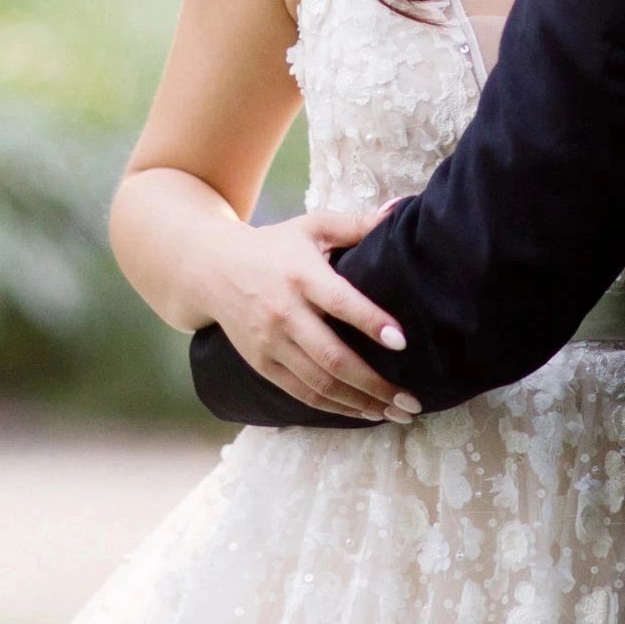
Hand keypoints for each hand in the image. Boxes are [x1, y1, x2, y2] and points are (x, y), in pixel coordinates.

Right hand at [207, 206, 418, 423]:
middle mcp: (284, 313)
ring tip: (396, 414)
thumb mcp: (312, 227)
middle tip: (412, 401)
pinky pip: (302, 394)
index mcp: (300, 275)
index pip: (339, 303)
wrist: (212, 269)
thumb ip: (356, 224)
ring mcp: (270, 344)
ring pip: (320, 384)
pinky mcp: (262, 364)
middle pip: (332, 357)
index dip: (371, 322)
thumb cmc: (274, 245)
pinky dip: (335, 407)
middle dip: (375, 384)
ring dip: (361, 403)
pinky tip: (363, 412)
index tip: (402, 341)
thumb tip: (401, 209)